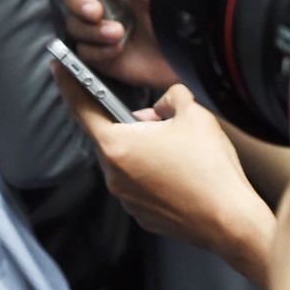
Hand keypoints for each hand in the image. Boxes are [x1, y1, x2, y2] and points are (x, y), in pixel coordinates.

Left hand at [53, 75, 275, 286]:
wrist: (231, 222)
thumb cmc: (210, 168)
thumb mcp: (194, 112)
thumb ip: (171, 96)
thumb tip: (162, 106)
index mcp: (117, 144)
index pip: (82, 107)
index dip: (69, 83)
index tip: (58, 67)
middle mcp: (113, 174)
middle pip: (110, 136)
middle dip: (130, 122)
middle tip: (160, 118)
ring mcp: (126, 199)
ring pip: (126, 160)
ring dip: (143, 148)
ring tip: (178, 148)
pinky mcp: (142, 215)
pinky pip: (139, 184)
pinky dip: (152, 172)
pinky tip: (180, 171)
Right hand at [57, 0, 179, 89]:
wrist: (185, 62)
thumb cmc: (178, 23)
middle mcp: (107, 0)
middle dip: (78, 1)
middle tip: (94, 11)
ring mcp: (101, 26)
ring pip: (74, 23)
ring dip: (93, 30)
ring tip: (118, 34)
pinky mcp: (100, 52)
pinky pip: (84, 49)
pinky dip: (98, 50)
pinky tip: (118, 49)